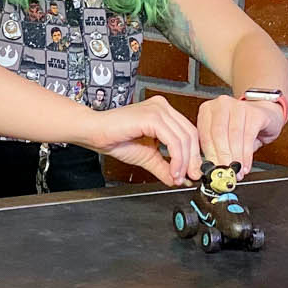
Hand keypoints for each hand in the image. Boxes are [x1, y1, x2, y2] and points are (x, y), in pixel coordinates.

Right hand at [78, 97, 200, 187]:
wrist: (94, 133)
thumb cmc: (115, 139)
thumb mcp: (147, 157)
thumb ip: (165, 166)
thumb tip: (180, 180)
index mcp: (164, 112)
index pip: (188, 133)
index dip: (194, 155)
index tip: (192, 173)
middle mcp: (163, 107)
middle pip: (190, 134)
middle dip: (192, 160)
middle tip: (189, 178)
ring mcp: (158, 109)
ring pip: (184, 138)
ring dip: (184, 163)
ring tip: (178, 177)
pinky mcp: (152, 116)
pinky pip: (173, 141)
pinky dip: (176, 159)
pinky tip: (172, 170)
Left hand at [193, 95, 275, 179]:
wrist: (264, 114)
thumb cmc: (240, 127)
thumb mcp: (223, 137)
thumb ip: (215, 149)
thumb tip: (210, 169)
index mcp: (207, 110)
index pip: (205, 135)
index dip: (209, 155)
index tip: (212, 171)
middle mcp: (221, 104)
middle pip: (218, 134)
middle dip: (222, 157)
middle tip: (224, 172)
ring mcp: (238, 106)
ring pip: (233, 136)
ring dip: (235, 158)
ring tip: (236, 171)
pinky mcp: (254, 112)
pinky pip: (249, 136)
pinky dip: (246, 154)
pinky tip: (246, 165)